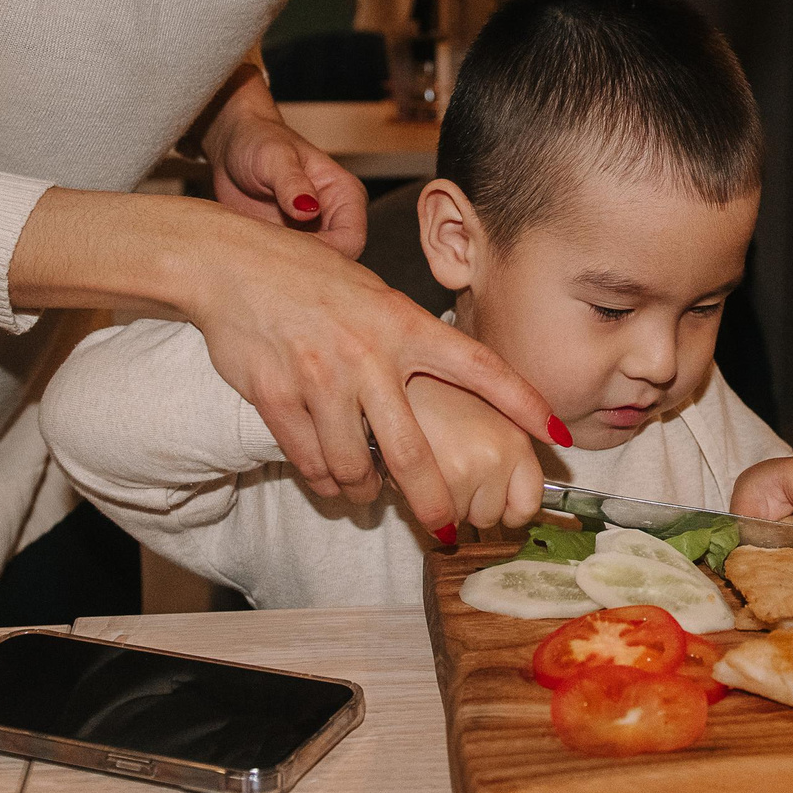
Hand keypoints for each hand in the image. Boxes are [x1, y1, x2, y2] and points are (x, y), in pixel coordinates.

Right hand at [188, 219, 560, 530]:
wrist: (234, 265)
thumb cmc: (309, 276)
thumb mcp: (374, 293)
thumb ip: (408, 336)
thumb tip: (451, 375)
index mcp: (403, 323)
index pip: (480, 366)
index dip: (523, 403)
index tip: (558, 436)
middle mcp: (369, 353)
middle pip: (417, 452)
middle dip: (435, 501)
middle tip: (447, 528)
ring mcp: (322, 378)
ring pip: (356, 468)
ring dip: (363, 493)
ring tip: (366, 495)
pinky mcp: (278, 397)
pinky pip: (310, 461)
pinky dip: (323, 480)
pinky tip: (329, 479)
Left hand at [200, 65, 369, 257]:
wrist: (232, 145)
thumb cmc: (259, 141)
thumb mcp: (274, 156)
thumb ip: (292, 182)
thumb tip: (308, 210)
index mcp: (344, 195)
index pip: (352, 239)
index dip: (328, 253)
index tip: (293, 253)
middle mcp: (333, 218)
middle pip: (337, 261)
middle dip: (308, 267)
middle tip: (272, 263)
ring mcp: (311, 233)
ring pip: (312, 268)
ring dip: (290, 271)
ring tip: (261, 260)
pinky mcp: (288, 243)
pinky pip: (289, 267)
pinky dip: (274, 269)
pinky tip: (255, 260)